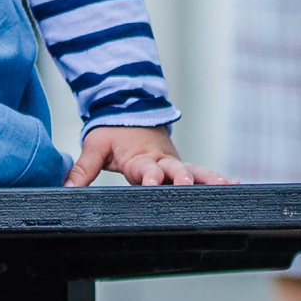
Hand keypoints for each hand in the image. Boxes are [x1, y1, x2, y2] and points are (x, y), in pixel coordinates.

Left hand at [66, 123, 233, 185]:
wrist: (131, 111)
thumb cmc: (113, 133)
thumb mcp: (95, 147)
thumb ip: (82, 169)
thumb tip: (65, 188)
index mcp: (138, 157)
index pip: (144, 168)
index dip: (149, 176)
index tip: (153, 182)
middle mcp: (160, 160)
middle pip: (174, 169)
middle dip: (182, 177)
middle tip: (187, 184)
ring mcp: (173, 162)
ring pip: (194, 169)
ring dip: (208, 178)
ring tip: (225, 185)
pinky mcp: (181, 164)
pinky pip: (201, 171)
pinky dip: (217, 177)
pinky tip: (235, 185)